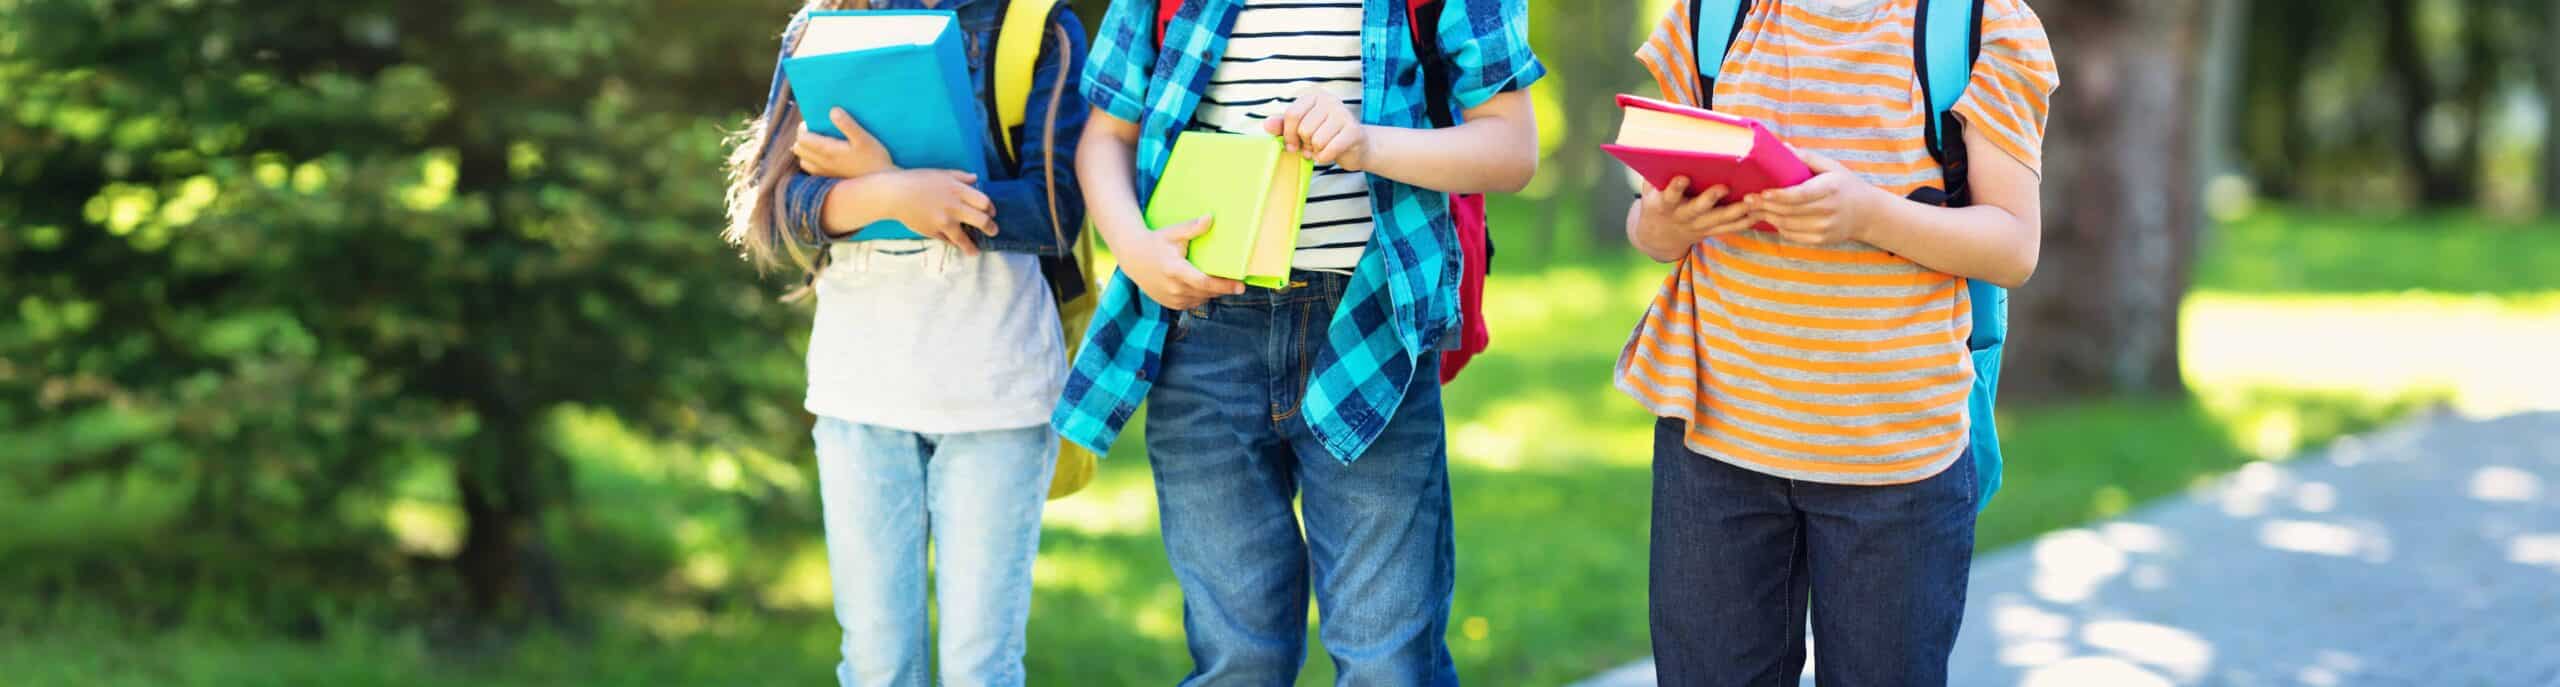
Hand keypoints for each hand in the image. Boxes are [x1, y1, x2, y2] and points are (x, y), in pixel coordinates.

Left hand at [793, 108, 895, 178]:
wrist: (881, 184)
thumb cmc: (874, 158)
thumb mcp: (864, 138)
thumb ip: (847, 124)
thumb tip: (832, 110)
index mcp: (828, 151)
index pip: (802, 138)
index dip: (803, 128)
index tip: (813, 122)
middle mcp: (822, 163)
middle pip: (798, 149)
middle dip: (802, 138)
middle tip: (815, 131)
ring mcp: (825, 173)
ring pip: (803, 161)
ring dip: (805, 150)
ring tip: (817, 143)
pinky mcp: (830, 180)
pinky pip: (811, 170)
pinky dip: (811, 162)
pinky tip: (823, 157)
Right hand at [825, 169, 995, 254]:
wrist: (894, 194)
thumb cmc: (918, 180)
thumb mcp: (942, 173)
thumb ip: (961, 177)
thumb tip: (976, 179)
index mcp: (958, 190)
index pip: (984, 202)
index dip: (991, 208)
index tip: (991, 212)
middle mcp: (954, 206)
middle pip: (981, 220)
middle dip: (990, 227)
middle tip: (993, 231)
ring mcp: (944, 221)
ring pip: (964, 238)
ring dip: (973, 246)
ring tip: (976, 251)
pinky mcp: (933, 232)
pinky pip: (948, 241)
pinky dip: (954, 244)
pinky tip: (958, 246)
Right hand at [1113, 215, 1244, 310]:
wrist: (1133, 257)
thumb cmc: (1156, 242)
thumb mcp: (1173, 233)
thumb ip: (1192, 228)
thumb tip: (1210, 218)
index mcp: (1175, 270)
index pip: (1204, 283)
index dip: (1224, 286)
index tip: (1241, 286)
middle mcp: (1173, 288)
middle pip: (1206, 293)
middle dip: (1222, 289)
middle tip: (1237, 284)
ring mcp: (1170, 298)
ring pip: (1201, 300)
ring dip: (1211, 293)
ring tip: (1219, 282)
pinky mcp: (1169, 304)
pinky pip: (1192, 303)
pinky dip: (1200, 296)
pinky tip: (1202, 286)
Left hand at [1264, 87, 1369, 170]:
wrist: (1356, 146)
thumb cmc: (1324, 135)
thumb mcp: (1300, 128)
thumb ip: (1283, 125)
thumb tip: (1266, 124)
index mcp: (1313, 95)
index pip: (1292, 114)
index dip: (1288, 135)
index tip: (1291, 145)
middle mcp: (1329, 99)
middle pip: (1304, 129)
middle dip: (1305, 144)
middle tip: (1312, 146)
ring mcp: (1343, 113)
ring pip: (1316, 140)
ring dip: (1316, 151)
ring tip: (1322, 148)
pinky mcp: (1353, 130)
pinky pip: (1328, 150)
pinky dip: (1325, 157)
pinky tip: (1329, 154)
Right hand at [1631, 177, 1755, 260]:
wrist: (1660, 234)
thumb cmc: (1658, 200)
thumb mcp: (1651, 188)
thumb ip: (1657, 172)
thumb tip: (1663, 144)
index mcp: (1665, 205)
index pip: (1669, 196)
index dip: (1675, 188)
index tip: (1682, 178)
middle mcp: (1683, 216)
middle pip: (1697, 209)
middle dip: (1710, 198)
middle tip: (1724, 187)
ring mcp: (1698, 226)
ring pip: (1719, 220)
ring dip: (1735, 211)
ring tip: (1751, 201)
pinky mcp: (1711, 231)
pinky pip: (1729, 228)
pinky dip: (1744, 222)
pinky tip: (1758, 213)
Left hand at [1750, 151, 1884, 245]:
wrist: (1867, 213)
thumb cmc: (1844, 185)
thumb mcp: (1831, 166)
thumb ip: (1807, 157)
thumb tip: (1782, 147)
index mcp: (1830, 189)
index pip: (1801, 195)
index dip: (1779, 195)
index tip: (1762, 192)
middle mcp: (1828, 210)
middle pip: (1790, 211)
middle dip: (1765, 206)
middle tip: (1747, 199)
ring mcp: (1825, 228)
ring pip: (1788, 225)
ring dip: (1768, 217)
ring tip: (1753, 208)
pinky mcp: (1822, 240)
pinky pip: (1793, 236)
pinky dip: (1778, 227)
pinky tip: (1770, 218)